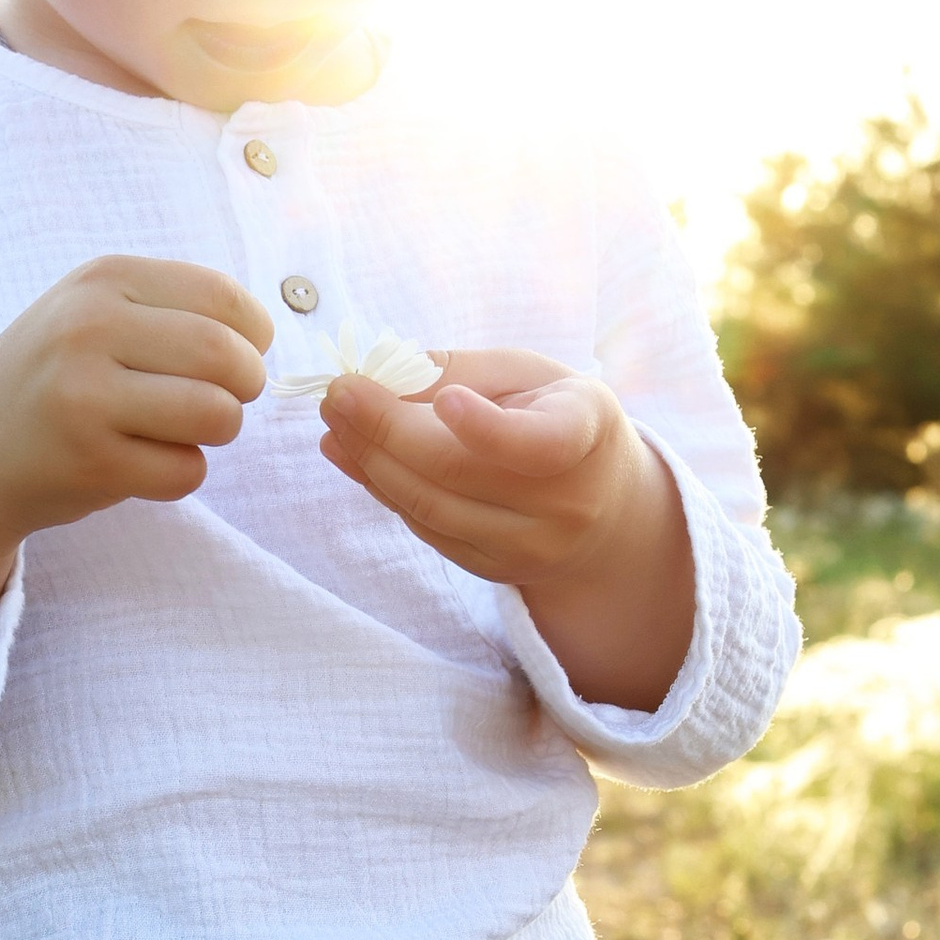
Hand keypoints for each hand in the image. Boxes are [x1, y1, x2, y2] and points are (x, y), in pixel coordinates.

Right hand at [0, 257, 270, 710]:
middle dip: (245, 388)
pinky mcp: (90, 461)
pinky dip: (180, 474)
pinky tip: (142, 464)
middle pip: (229, 357)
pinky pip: (187, 471)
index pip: (223, 297)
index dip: (252, 336)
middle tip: (222, 402)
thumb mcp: (92, 313)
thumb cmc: (51, 380)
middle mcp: (89, 328)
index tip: (236, 357)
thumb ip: (170, 308)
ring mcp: (86, 396)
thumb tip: (263, 335)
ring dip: (216, 433)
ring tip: (180, 431)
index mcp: (102, 279)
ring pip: (218, 415)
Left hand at [320, 352, 696, 710]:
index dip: (487, 428)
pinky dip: (382, 488)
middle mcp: (566, 502)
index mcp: (586, 432)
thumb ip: (459, 369)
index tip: (443, 399)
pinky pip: (426, 530)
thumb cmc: (557, 416)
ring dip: (370, 461)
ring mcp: (531, 546)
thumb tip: (379, 374)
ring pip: (429, 507)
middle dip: (384, 429)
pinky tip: (352, 454)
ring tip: (334, 419)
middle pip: (457, 472)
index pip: (540, 443)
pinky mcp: (497, 570)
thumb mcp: (529, 374)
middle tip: (337, 392)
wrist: (604, 503)